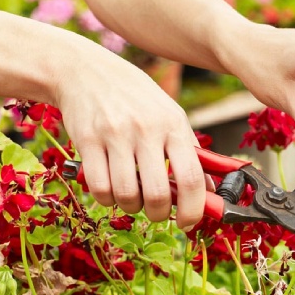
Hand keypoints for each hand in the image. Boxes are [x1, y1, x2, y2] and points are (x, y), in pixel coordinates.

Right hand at [55, 48, 206, 228]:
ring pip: (127, 195)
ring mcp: (115, 135)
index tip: (188, 223)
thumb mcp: (170, 115)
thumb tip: (210, 191)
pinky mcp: (87, 141)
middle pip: (158, 194)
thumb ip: (190, 152)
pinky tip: (111, 190)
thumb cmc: (135, 98)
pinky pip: (99, 188)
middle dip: (158, 214)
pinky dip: (107, 199)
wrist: (85, 71)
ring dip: (131, 207)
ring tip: (132, 198)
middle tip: (156, 212)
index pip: (192, 178)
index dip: (193, 209)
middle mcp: (147, 130)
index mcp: (174, 125)